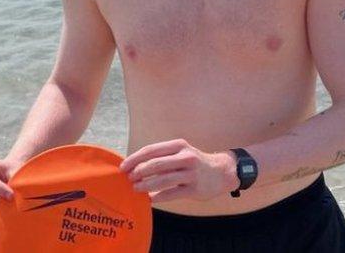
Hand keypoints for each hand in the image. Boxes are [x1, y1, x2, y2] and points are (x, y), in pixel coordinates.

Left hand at [119, 139, 238, 203]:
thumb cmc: (194, 162)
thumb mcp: (180, 152)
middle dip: (138, 172)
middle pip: (155, 164)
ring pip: (162, 180)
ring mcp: (191, 173)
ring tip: (136, 189)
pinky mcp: (194, 189)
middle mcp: (185, 157)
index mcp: (178, 145)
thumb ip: (161, 156)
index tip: (123, 167)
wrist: (221, 172)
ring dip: (146, 185)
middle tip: (129, 179)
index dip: (134, 159)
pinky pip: (171, 194)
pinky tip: (150, 199)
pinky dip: (158, 197)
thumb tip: (135, 165)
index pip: (151, 150)